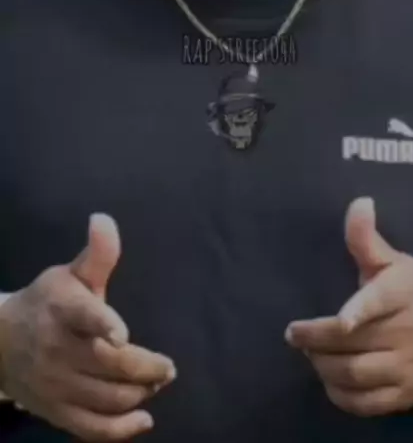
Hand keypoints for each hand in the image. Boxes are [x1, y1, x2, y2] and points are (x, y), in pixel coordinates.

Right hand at [0, 214, 175, 440]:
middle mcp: (58, 349)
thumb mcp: (71, 274)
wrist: (1, 343)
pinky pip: (90, 428)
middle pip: (109, 365)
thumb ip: (98, 254)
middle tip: (168, 366)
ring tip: (157, 381)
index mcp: (63, 309)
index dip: (103, 325)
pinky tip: (143, 419)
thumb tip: (104, 219)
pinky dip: (121, 429)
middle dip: (146, 368)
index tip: (122, 334)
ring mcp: (56, 384)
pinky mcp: (56, 411)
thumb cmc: (49, 302)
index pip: (83, 317)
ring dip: (140, 393)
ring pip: (106, 398)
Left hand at [285, 198, 412, 416]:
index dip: (360, 310)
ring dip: (324, 367)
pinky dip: (340, 395)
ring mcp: (407, 367)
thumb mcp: (392, 261)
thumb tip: (359, 203)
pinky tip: (327, 379)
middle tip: (294, 334)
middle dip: (316, 340)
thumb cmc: (411, 291)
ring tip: (309, 354)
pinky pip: (366, 403)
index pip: (381, 301)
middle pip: (354, 342)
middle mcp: (407, 331)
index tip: (341, 320)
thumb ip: (366, 238)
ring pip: (357, 374)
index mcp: (403, 292)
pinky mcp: (405, 395)